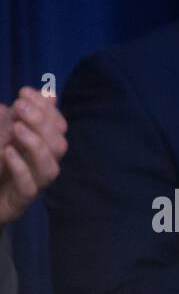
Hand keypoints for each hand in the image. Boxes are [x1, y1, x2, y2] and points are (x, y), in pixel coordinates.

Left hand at [0, 87, 67, 226]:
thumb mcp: (3, 131)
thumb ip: (21, 115)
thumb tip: (48, 94)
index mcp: (41, 147)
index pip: (58, 127)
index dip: (46, 109)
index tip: (24, 92)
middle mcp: (41, 165)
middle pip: (58, 146)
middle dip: (42, 123)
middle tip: (19, 106)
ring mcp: (32, 184)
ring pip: (50, 168)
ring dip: (36, 145)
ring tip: (17, 128)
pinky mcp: (19, 201)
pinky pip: (29, 187)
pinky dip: (20, 168)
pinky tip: (7, 152)